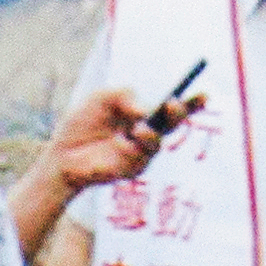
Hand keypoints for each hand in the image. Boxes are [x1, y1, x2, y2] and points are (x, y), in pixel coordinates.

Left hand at [47, 87, 197, 191]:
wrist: (61, 153)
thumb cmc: (82, 124)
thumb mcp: (101, 98)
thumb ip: (124, 95)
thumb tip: (146, 108)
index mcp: (143, 115)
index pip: (172, 108)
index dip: (191, 103)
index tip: (204, 95)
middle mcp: (146, 134)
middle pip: (172, 125)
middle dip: (177, 114)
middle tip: (174, 105)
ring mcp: (141, 154)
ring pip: (157, 143)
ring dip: (150, 134)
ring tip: (138, 129)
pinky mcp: (131, 170)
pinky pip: (139, 158)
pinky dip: (129, 150)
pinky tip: (119, 144)